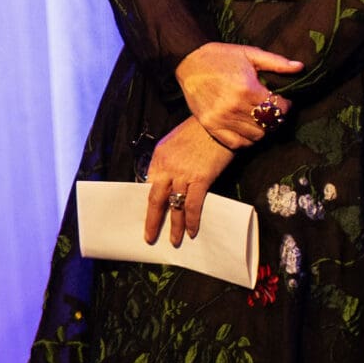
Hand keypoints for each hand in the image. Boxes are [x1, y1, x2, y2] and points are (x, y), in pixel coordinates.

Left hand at [142, 119, 236, 246]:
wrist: (218, 122)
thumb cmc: (198, 132)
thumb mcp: (173, 144)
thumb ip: (167, 163)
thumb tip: (163, 182)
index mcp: (159, 158)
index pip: (148, 186)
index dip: (147, 203)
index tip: (146, 216)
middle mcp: (167, 167)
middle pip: (155, 199)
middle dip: (152, 221)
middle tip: (149, 237)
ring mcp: (183, 174)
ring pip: (174, 206)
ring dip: (173, 226)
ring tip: (174, 240)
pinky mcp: (200, 179)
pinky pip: (192, 205)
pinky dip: (191, 220)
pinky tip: (192, 231)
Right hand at [173, 42, 299, 149]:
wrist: (188, 61)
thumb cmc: (221, 56)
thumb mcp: (249, 53)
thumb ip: (276, 62)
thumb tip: (300, 68)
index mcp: (247, 89)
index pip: (279, 109)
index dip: (285, 105)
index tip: (282, 101)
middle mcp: (235, 107)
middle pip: (269, 124)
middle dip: (275, 117)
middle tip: (271, 110)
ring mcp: (221, 119)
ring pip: (256, 136)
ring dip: (262, 129)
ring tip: (259, 118)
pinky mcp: (211, 126)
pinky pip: (237, 143)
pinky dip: (247, 140)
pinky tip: (247, 129)